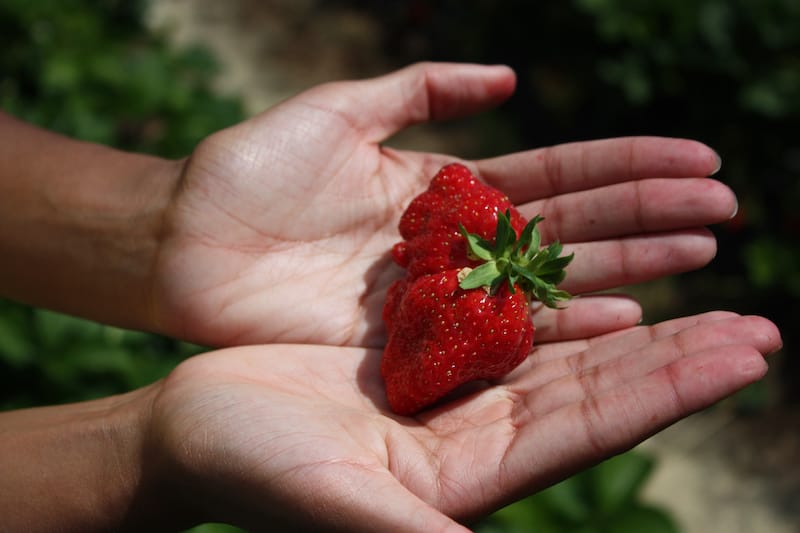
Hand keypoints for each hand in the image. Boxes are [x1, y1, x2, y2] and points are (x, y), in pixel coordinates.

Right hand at [146, 312, 779, 530]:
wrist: (193, 434)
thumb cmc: (251, 473)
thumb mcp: (341, 507)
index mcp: (471, 476)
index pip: (593, 425)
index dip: (670, 388)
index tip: (742, 351)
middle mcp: (476, 436)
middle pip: (597, 388)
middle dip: (678, 356)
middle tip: (758, 324)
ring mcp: (451, 394)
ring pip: (561, 351)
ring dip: (632, 322)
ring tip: (700, 289)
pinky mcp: (421, 359)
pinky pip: (502, 321)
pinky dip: (552, 298)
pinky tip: (595, 275)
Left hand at [151, 62, 729, 346]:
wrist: (183, 243)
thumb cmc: (247, 172)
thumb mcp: (336, 111)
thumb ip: (418, 89)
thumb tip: (509, 78)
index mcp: (443, 188)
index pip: (555, 173)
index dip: (626, 166)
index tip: (695, 161)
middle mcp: (455, 246)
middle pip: (568, 227)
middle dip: (646, 219)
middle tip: (722, 217)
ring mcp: (440, 297)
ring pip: (550, 284)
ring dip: (627, 272)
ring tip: (698, 265)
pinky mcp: (412, 343)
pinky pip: (502, 337)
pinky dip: (563, 329)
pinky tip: (622, 322)